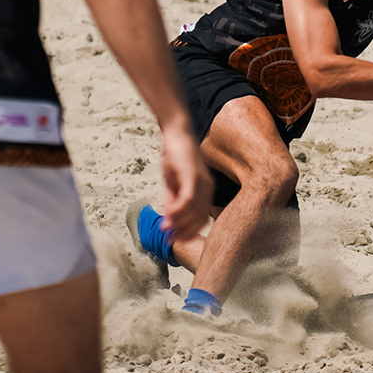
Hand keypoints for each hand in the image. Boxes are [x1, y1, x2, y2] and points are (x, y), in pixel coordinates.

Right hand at [156, 122, 212, 239]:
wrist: (176, 133)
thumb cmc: (175, 155)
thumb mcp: (173, 182)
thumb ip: (173, 199)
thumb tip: (169, 218)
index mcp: (205, 191)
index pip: (202, 219)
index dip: (189, 232)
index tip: (175, 239)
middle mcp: (208, 188)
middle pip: (200, 219)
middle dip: (184, 232)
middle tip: (169, 238)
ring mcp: (202, 182)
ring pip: (194, 212)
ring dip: (178, 223)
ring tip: (165, 228)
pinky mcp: (193, 176)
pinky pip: (188, 200)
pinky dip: (177, 210)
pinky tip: (167, 213)